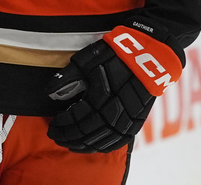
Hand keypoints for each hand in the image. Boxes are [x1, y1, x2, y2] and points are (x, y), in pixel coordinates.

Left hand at [46, 25, 181, 153]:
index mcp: (100, 97)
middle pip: (86, 132)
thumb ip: (67, 77)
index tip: (51, 123)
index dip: (62, 124)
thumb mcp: (87, 60)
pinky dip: (102, 146)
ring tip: (70, 144)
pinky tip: (92, 146)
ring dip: (83, 144)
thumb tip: (50, 93)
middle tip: (55, 135)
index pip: (76, 118)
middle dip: (68, 135)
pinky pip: (117, 141)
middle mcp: (114, 113)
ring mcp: (127, 121)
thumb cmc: (115, 54)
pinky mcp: (136, 123)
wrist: (150, 55)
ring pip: (100, 141)